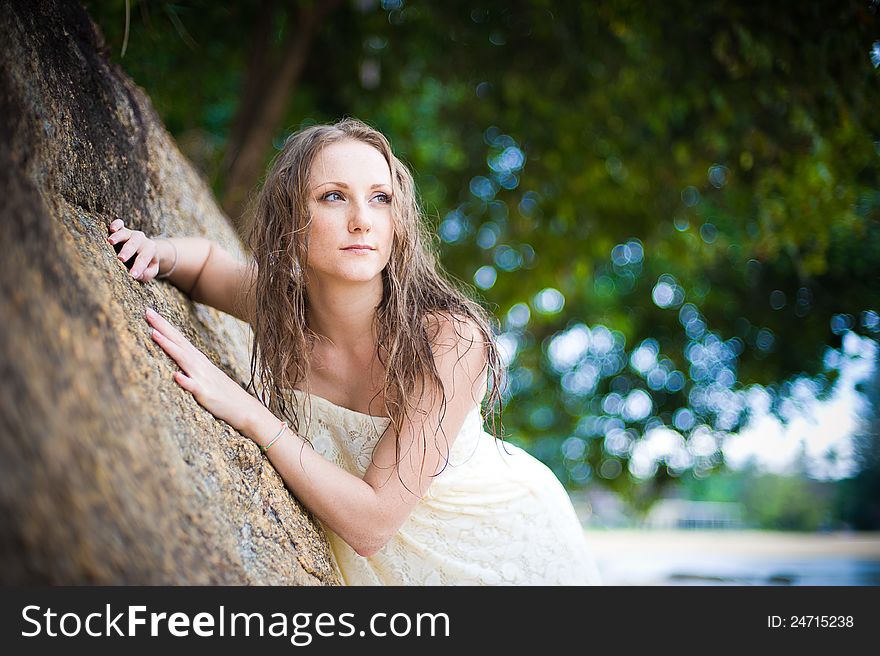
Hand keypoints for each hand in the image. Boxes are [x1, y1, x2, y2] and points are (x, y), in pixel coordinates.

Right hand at [107, 219, 159, 281]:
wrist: (146, 249)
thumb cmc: (146, 263)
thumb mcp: (150, 271)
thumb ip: (147, 274)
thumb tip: (138, 276)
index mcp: (150, 249)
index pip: (144, 258)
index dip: (138, 267)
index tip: (133, 275)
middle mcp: (141, 239)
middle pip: (134, 244)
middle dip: (127, 251)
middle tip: (121, 259)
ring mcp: (131, 233)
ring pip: (125, 233)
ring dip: (118, 237)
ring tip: (110, 242)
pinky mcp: (122, 229)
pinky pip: (119, 224)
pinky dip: (115, 224)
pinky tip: (111, 229)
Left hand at [145, 306, 255, 431]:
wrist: (246, 409)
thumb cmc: (224, 393)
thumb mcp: (206, 376)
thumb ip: (191, 366)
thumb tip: (175, 360)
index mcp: (198, 360)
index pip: (179, 339)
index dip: (165, 326)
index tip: (150, 312)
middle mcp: (200, 365)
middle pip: (179, 343)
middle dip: (163, 327)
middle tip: (148, 312)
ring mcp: (203, 379)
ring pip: (184, 360)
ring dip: (169, 347)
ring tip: (154, 334)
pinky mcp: (206, 395)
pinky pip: (195, 388)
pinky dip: (186, 381)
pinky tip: (176, 376)